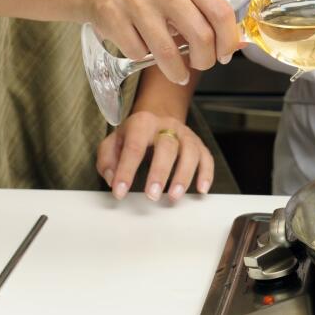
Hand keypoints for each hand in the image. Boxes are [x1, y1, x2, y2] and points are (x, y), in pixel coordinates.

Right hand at [86, 0, 240, 85]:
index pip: (220, 11)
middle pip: (200, 34)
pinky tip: (141, 48)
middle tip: (200, 65)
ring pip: (168, 51)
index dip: (227, 40)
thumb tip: (239, 43)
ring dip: (176, 71)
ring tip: (177, 74)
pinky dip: (143, 58)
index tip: (224, 55)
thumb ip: (206, 16)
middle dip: (204, 60)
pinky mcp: (112, 15)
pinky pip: (138, 53)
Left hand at [96, 111, 213, 202]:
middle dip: (159, 172)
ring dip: (183, 175)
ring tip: (174, 197)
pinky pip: (207, 157)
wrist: (158, 118)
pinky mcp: (199, 144)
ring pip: (190, 151)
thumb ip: (107, 159)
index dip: (126, 170)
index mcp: (142, 123)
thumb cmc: (134, 136)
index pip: (134, 147)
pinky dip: (206, 173)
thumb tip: (112, 179)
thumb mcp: (113, 142)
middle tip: (151, 196)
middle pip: (167, 146)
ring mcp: (185, 134)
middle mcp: (166, 126)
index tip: (120, 192)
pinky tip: (201, 189)